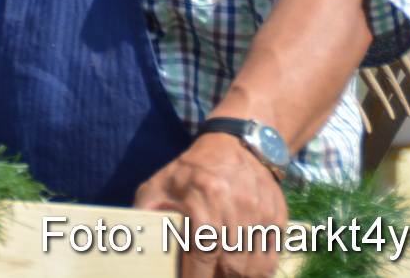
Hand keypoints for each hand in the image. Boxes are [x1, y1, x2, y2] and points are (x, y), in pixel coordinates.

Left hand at [135, 133, 286, 277]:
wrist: (235, 145)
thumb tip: (133, 238)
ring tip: (224, 276)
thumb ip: (143, 210)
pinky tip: (245, 274)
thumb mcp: (160, 183)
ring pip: (254, 267)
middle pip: (232, 266)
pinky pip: (272, 258)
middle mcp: (235, 207)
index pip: (203, 253)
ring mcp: (260, 214)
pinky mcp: (276, 218)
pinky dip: (260, 272)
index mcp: (203, 199)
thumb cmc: (192, 168)